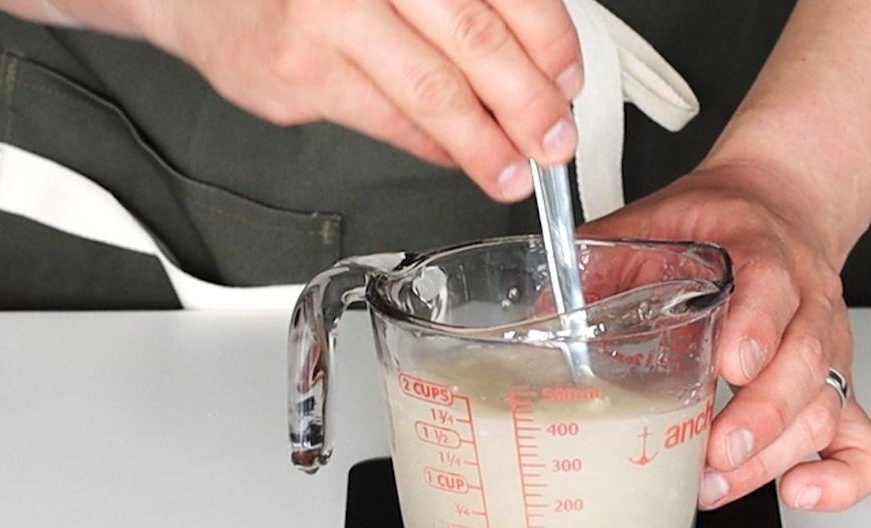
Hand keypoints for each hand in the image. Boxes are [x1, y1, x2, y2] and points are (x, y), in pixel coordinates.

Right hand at [136, 0, 582, 200]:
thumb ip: (463, 7)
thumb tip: (537, 69)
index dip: (550, 43)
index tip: (569, 82)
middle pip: (475, 40)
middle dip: (529, 102)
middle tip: (555, 140)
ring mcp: (330, 16)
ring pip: (432, 91)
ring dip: (484, 143)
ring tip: (512, 169)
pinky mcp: (301, 72)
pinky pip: (387, 121)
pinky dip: (431, 146)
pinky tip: (455, 155)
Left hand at [581, 161, 870, 510]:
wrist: (779, 206)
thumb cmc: (715, 223)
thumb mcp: (650, 223)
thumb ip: (599, 263)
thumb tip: (538, 314)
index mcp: (762, 248)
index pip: (775, 284)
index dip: (757, 327)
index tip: (730, 365)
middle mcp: (808, 301)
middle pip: (808, 362)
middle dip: (762, 416)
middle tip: (715, 450)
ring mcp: (829, 348)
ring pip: (830, 407)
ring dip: (777, 454)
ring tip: (717, 481)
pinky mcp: (837, 386)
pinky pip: (867, 442)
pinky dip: (844, 478)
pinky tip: (799, 492)